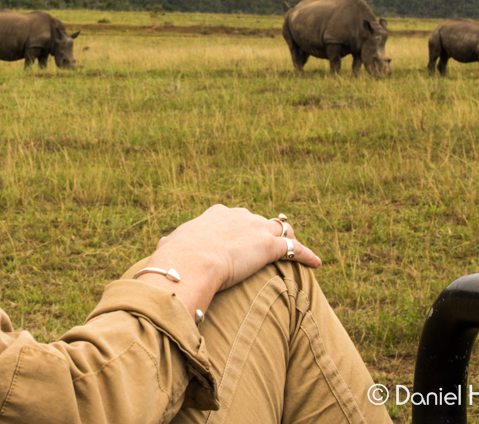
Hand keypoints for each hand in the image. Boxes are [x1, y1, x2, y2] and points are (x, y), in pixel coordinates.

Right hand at [137, 205, 320, 318]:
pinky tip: (316, 263)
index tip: (239, 236)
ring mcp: (256, 230)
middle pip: (258, 221)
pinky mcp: (270, 246)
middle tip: (268, 243)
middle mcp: (238, 216)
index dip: (238, 227)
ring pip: (279, 231)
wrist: (191, 261)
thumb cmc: (177, 257)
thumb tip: (161, 247)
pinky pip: (295, 249)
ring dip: (287, 239)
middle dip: (263, 231)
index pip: (232, 216)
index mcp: (215, 216)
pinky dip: (306, 255)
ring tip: (294, 248)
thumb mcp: (170, 247)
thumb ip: (170, 245)